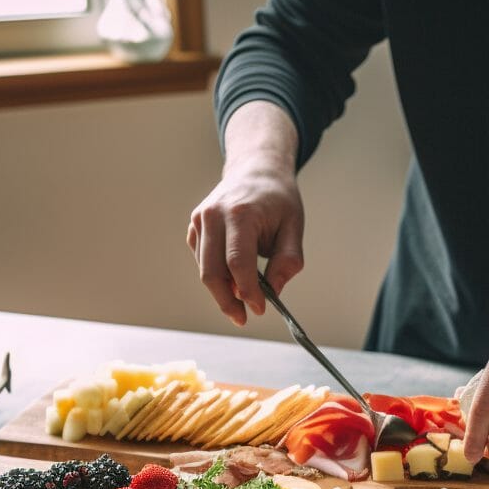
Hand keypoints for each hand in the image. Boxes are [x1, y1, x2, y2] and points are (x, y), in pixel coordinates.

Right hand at [187, 102, 303, 326]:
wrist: (256, 170)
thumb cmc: (278, 199)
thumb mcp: (294, 227)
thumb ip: (287, 260)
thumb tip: (274, 291)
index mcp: (240, 214)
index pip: (238, 263)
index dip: (248, 292)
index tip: (260, 309)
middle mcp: (213, 215)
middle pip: (212, 271)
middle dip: (227, 301)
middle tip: (243, 318)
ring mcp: (200, 220)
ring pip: (204, 269)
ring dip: (222, 291)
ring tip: (243, 299)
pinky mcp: (194, 227)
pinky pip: (202, 260)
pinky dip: (217, 275)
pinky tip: (233, 278)